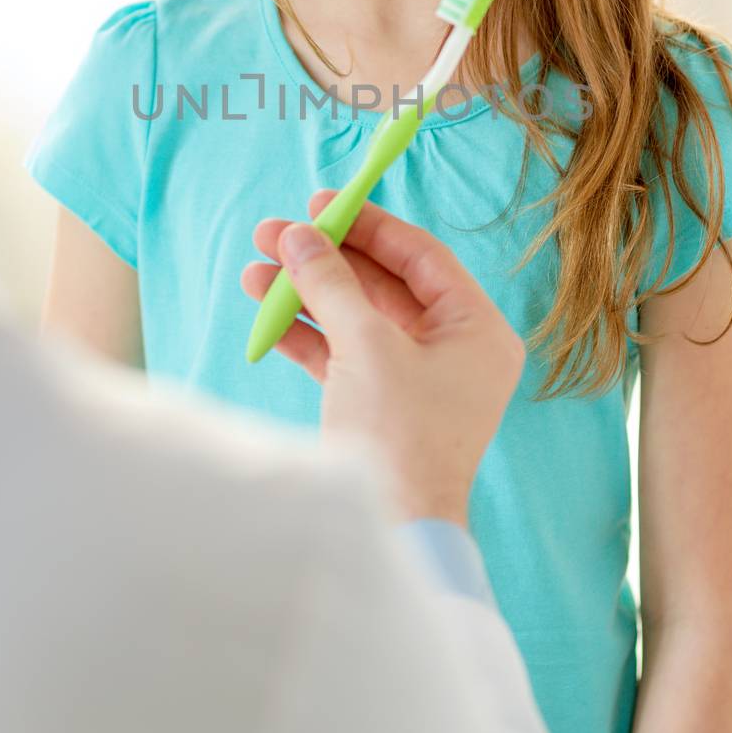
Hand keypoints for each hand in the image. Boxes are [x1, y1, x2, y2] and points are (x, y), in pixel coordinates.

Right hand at [241, 190, 525, 525]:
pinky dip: (306, 335)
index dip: (369, 226)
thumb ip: (332, 283)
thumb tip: (299, 235)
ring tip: (254, 273)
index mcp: (477, 330)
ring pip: (356, 318)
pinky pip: (344, 354)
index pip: (421, 257)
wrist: (394, 529)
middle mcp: (453, 351)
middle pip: (383, 284)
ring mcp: (416, 380)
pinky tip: (265, 315)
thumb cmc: (400, 437)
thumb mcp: (366, 346)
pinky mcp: (381, 406)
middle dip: (324, 260)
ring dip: (306, 295)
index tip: (320, 203)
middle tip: (272, 234)